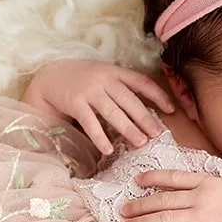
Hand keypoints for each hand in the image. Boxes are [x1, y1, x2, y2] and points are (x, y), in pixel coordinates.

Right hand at [25, 59, 174, 155]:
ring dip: (128, 128)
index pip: (142, 82)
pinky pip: (90, 122)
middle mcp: (104, 79)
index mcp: (115, 72)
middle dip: (145, 118)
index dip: (158, 95)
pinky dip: (99, 136)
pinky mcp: (75, 102)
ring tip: (141, 142)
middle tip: (157, 134)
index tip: (171, 109)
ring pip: (113, 112)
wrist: (50, 75)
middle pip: (130, 100)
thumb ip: (121, 88)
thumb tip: (144, 113)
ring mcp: (90, 90)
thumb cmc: (82, 79)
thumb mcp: (104, 76)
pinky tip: (107, 149)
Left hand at [121, 171, 221, 221]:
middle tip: (123, 210)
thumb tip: (188, 187)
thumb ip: (207, 186)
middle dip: (139, 205)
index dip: (153, 178)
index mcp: (205, 182)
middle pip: (162, 200)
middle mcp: (200, 197)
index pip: (173, 178)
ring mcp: (202, 217)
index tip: (137, 180)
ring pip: (164, 219)